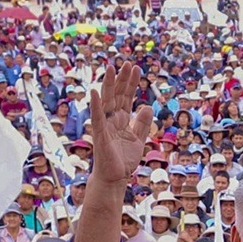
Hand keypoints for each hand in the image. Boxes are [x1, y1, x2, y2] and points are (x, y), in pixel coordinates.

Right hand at [88, 61, 154, 185]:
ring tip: (112, 68)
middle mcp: (111, 119)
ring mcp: (104, 125)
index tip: (136, 69)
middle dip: (122, 79)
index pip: (126, 97)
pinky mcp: (100, 134)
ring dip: (108, 85)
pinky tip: (95, 92)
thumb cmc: (123, 160)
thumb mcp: (138, 139)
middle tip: (127, 63)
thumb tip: (148, 106)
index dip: (131, 83)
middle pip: (117, 95)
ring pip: (106, 101)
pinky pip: (97, 117)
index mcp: (121, 120)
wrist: (115, 178)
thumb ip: (142, 123)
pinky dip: (96, 105)